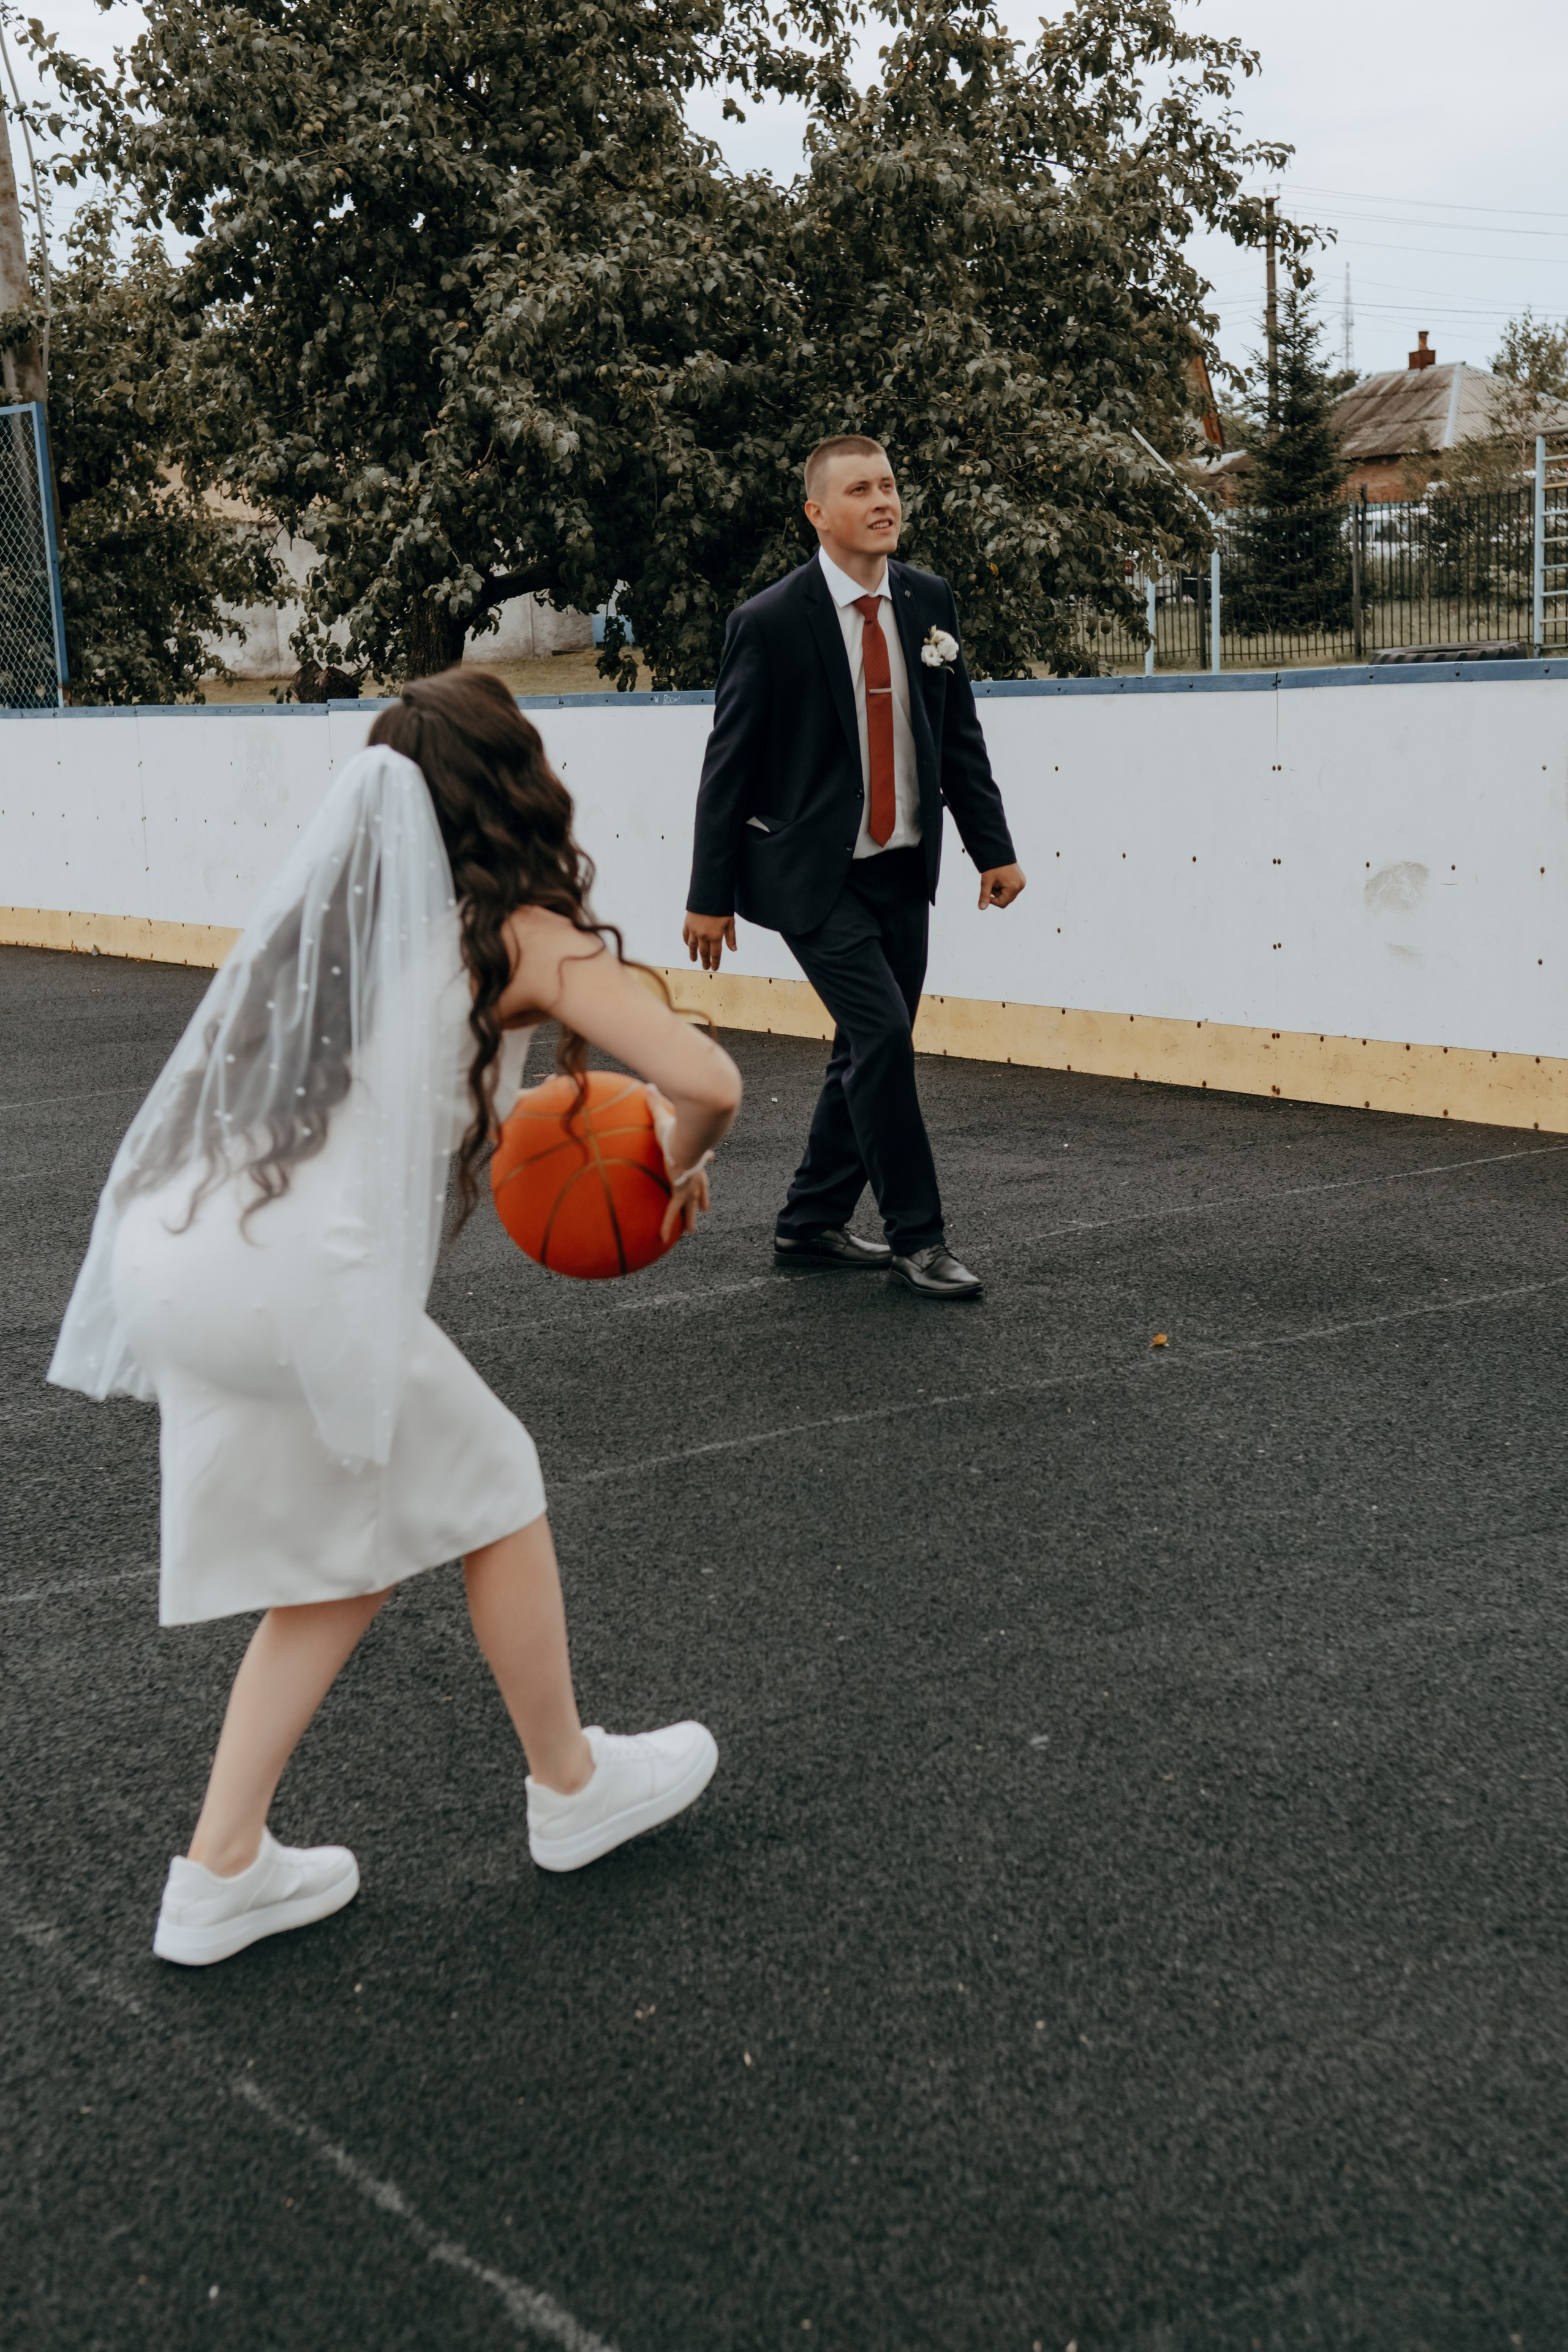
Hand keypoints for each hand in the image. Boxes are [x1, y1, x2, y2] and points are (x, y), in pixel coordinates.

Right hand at [647, 1084, 716, 1242]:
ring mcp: (690, 1181)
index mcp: (695, 1151)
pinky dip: (668, 1224)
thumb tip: (648, 1084)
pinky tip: (663, 1238)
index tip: (710, 1158)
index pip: (702, 1156)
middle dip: (702, 1196)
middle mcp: (694, 1168)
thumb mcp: (665, 1112)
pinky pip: (673, 1212)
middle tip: (704, 1207)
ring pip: (691, 1204)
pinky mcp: (682, 1190)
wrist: (690, 1133)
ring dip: (690, 1217)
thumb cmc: (679, 1121)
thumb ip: (656, 1100)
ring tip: (691, 1231)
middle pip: (701, 1185)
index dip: (705, 1158)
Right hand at [684, 910, 735, 971]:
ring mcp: (694, 930)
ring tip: (694, 960)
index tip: (714, 968)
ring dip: (693, 954)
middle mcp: (703, 935)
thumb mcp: (730, 922)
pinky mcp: (687, 924)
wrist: (708, 894)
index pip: (715, 954)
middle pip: (704, 952)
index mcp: (715, 936)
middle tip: (705, 967)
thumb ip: (731, 937)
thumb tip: (733, 950)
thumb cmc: (721, 908)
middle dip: (705, 961)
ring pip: (693, 946)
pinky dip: (687, 942)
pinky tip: (688, 945)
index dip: (715, 962)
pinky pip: (686, 936)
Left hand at [978, 863, 1025, 910]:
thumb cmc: (992, 866)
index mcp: (1013, 887)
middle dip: (997, 894)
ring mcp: (1022, 882)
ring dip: (1001, 891)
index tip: (987, 890)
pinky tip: (1001, 878)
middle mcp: (1020, 886)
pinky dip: (1005, 887)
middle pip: (1006, 900)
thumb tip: (981, 908)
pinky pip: (1012, 889)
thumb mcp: (986, 881)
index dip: (992, 900)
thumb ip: (984, 895)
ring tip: (996, 880)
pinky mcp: (1021, 879)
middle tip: (992, 883)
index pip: (1002, 903)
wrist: (999, 851)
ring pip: (1009, 895)